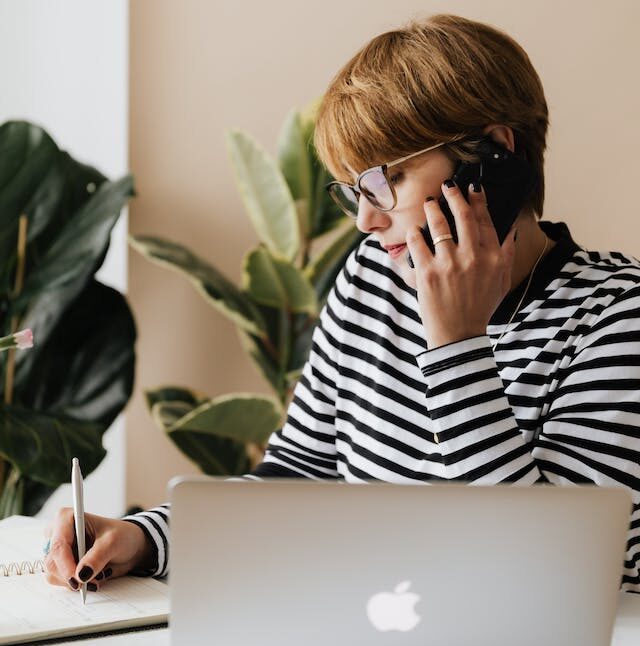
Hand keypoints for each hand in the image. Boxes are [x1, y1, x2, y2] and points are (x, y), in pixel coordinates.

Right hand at [44, 507, 155, 590]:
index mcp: (67, 518)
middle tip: (92, 580)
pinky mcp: (61, 564)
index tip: (78, 579)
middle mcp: (58, 533)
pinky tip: (91, 578)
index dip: (66, 564)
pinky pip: (59, 580)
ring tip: (96, 577)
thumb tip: (81, 574)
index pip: (59, 544)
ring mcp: (58, 550)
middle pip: (52, 561)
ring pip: (53, 574)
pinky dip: (75, 584)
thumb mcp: (114, 542)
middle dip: (72, 575)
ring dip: (74, 581)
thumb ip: (98, 556)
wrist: (129, 546)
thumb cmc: (121, 536)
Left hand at [405, 181, 516, 348]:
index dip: (478, 200)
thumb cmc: (480, 308)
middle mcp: (472, 257)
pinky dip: (414, 233)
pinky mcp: (427, 273)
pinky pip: (418, 243)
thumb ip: (507, 254)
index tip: (473, 186)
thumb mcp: (502, 281)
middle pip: (463, 216)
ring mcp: (449, 264)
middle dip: (454, 195)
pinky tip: (414, 229)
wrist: (458, 335)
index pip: (485, 220)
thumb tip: (510, 229)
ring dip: (432, 209)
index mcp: (492, 258)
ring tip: (428, 202)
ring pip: (439, 225)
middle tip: (447, 186)